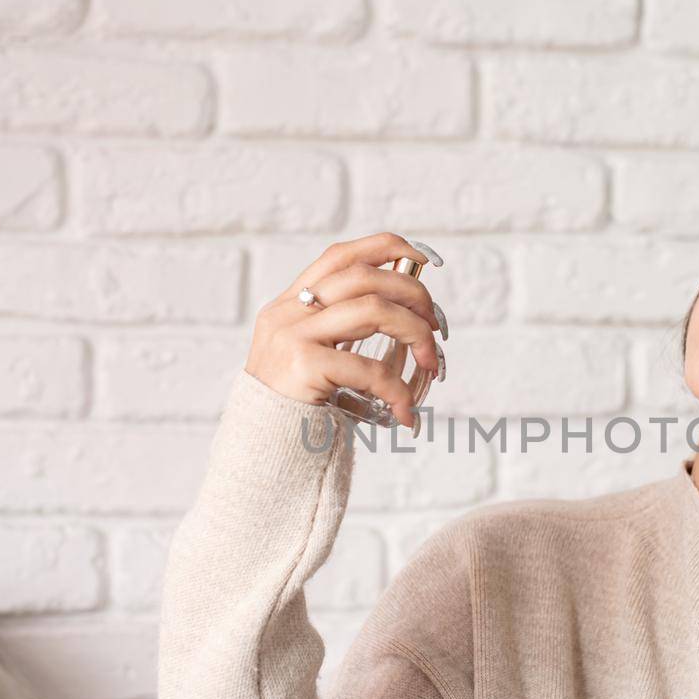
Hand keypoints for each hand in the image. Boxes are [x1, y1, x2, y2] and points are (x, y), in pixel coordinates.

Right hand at [245, 233, 443, 429]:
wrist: (262, 450)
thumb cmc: (297, 408)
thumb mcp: (310, 357)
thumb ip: (339, 333)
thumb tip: (406, 319)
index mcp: (289, 304)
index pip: (340, 256)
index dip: (386, 248)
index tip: (423, 260)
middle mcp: (288, 312)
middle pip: (364, 276)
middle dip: (414, 294)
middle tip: (436, 326)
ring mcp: (293, 336)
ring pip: (373, 310)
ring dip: (417, 333)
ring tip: (432, 362)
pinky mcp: (304, 366)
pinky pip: (369, 369)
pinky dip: (398, 389)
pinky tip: (404, 410)